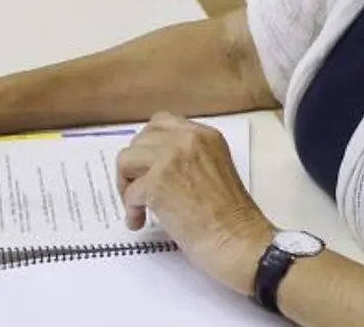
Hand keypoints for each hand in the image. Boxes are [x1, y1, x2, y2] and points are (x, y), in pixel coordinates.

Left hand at [118, 112, 274, 292]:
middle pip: (140, 140)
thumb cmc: (230, 216)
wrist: (236, 239)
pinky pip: (129, 191)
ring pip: (126, 159)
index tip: (149, 166)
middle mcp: (187, 139)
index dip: (149, 146)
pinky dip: (131, 209)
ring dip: (127, 184)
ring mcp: (171, 159)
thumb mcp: (215, 169)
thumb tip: (156, 166)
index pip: (161, 123)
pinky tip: (140, 221)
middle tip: (139, 190)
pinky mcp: (157, 183)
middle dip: (135, 165)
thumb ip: (190, 159)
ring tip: (138, 207)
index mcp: (205, 135)